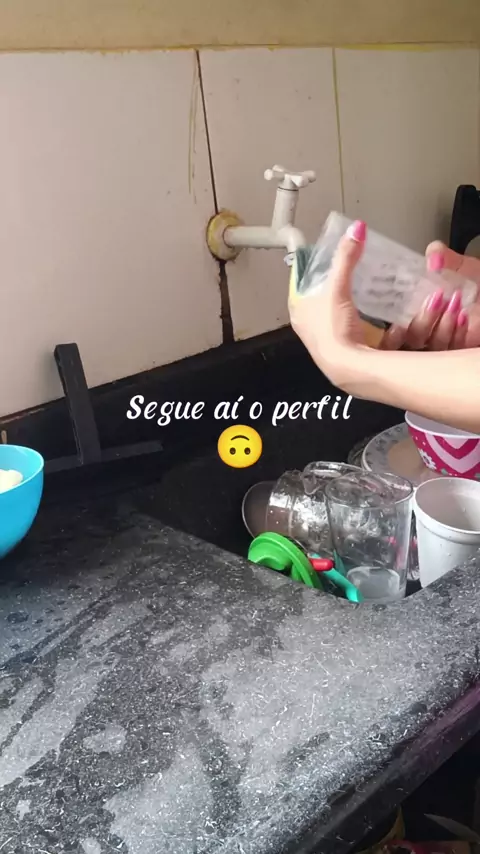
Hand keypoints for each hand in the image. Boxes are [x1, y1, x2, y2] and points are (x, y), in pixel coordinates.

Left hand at [289, 220, 367, 388]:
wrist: (350, 369)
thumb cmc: (334, 331)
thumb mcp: (338, 289)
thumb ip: (346, 258)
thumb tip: (356, 229)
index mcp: (298, 309)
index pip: (299, 281)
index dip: (311, 267)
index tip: (324, 255)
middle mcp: (306, 325)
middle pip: (318, 297)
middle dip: (333, 284)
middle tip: (349, 268)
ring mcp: (324, 339)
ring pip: (334, 312)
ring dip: (347, 301)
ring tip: (363, 287)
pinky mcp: (343, 350)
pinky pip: (351, 326)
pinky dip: (361, 318)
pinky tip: (374, 313)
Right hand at [382, 242, 479, 350]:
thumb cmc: (475, 282)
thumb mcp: (458, 264)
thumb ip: (441, 256)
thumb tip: (433, 256)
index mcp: (416, 310)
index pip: (395, 330)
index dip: (392, 332)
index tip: (398, 320)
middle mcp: (427, 329)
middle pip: (411, 339)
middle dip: (422, 321)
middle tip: (436, 298)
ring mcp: (443, 342)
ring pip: (432, 346)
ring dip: (442, 325)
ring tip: (456, 301)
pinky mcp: (460, 350)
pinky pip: (453, 349)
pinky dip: (457, 332)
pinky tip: (463, 316)